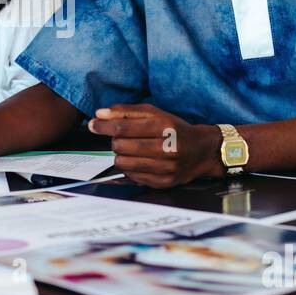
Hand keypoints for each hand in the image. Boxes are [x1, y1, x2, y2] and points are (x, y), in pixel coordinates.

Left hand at [87, 103, 221, 187]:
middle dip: (115, 140)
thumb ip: (127, 112)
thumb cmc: (175, 129)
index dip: (104, 126)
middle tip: (121, 138)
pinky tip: (139, 161)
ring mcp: (166, 168)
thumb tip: (100, 114)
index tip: (93, 124)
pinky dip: (130, 167)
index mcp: (164, 126)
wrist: (202, 151)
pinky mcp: (164, 182)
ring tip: (130, 149)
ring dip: (120, 155)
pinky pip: (132, 176)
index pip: (123, 127)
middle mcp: (167, 148)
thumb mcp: (155, 113)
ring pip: (123, 162)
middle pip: (121, 146)